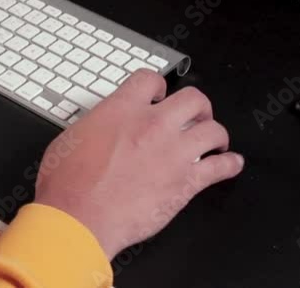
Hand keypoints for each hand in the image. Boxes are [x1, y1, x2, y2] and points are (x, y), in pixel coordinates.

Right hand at [33, 71, 243, 258]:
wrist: (78, 218)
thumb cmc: (69, 186)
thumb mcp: (71, 139)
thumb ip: (96, 125)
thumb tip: (99, 127)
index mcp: (122, 110)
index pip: (151, 80)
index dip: (159, 87)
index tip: (160, 95)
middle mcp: (153, 125)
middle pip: (193, 99)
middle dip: (197, 107)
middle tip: (195, 116)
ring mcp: (173, 152)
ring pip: (213, 129)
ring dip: (217, 134)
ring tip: (215, 140)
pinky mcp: (186, 182)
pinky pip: (220, 168)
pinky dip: (230, 165)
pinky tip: (231, 164)